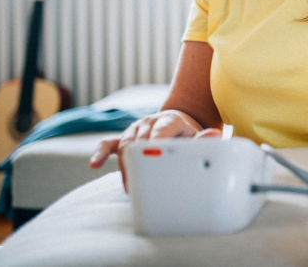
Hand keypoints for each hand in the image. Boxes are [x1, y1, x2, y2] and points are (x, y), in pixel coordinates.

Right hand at [88, 110, 220, 190]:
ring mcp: (135, 128)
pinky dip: (100, 153)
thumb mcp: (200, 136)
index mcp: (170, 120)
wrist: (180, 124)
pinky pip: (109, 143)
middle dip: (139, 161)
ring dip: (126, 165)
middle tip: (142, 185)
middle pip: (139, 139)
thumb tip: (213, 135)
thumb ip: (205, 138)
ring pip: (125, 143)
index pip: (161, 130)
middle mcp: (150, 121)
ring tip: (130, 187)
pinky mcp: (124, 136)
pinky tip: (94, 164)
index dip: (156, 144)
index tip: (154, 161)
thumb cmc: (190, 135)